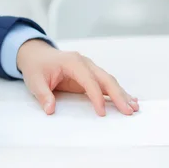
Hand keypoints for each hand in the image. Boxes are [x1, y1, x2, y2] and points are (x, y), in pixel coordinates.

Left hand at [16, 40, 138, 115]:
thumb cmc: (37, 67)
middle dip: (118, 95)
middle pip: (106, 79)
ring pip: (110, 81)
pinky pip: (107, 84)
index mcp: (73, 62)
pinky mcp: (91, 75)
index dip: (96, 97)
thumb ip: (43, 95)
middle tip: (128, 110)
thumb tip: (50, 109)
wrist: (37, 55)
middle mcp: (86, 63)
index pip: (89, 81)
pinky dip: (118, 92)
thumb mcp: (34, 81)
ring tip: (134, 107)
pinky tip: (130, 99)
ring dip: (122, 94)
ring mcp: (90, 68)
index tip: (101, 113)